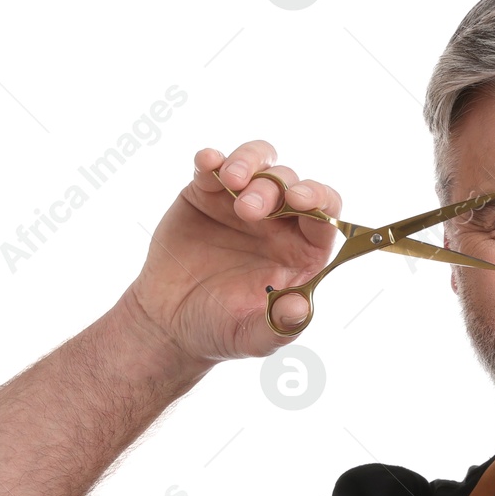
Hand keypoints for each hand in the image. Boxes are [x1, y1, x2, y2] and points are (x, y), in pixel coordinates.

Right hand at [123, 140, 343, 365]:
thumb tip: (301, 308)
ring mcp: (242, 203)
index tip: (300, 199)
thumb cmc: (221, 330)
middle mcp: (279, 223)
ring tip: (230, 179)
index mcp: (302, 252)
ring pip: (259, 162)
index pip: (324, 214)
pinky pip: (213, 167)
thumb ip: (279, 324)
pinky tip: (207, 162)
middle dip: (273, 188)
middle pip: (290, 183)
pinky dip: (212, 159)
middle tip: (247, 209)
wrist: (170, 323)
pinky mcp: (206, 194)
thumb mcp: (253, 336)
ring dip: (249, 163)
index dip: (319, 200)